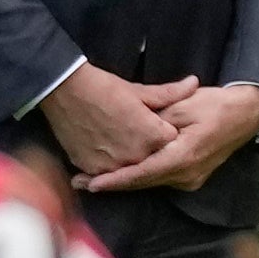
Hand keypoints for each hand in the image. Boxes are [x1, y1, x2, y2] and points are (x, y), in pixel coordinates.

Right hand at [45, 62, 193, 177]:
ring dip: (130, 162)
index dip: (166, 136)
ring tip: (119, 144)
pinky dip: (109, 166)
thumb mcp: (139, 90)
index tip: (160, 128)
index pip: (171, 144)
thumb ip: (170, 93)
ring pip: (130, 170)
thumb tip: (194, 83)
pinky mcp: (93, 169)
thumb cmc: (104, 87)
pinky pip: (108, 174)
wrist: (64, 90)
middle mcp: (136, 156)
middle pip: (152, 161)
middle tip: (135, 135)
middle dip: (151, 152)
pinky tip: (106, 152)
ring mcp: (114, 166)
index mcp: (153, 136)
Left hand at [79, 82, 258, 196]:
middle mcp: (187, 175)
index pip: (143, 173)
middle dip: (112, 184)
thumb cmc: (215, 105)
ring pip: (150, 182)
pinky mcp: (191, 177)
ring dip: (123, 182)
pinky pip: (160, 179)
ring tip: (91, 182)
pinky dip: (139, 177)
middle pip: (143, 182)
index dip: (116, 180)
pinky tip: (119, 175)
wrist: (246, 114)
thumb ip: (156, 122)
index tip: (92, 185)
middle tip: (80, 183)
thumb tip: (132, 133)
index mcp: (184, 157)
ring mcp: (191, 179)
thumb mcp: (182, 106)